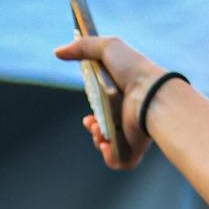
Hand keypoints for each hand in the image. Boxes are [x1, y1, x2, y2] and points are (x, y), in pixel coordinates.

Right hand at [53, 36, 165, 169]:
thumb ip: (82, 47)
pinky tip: (105, 143)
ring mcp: (133, 133)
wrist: (151, 92)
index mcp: (124, 97)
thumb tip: (57, 52)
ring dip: (96, 138)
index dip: (93, 108)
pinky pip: (120, 161)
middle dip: (92, 127)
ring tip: (98, 129)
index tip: (89, 103)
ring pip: (108, 146)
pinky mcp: (136, 147)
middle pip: (104, 129)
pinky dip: (109, 156)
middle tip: (92, 121)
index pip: (106, 108)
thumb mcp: (108, 47)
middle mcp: (129, 116)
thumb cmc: (133, 69)